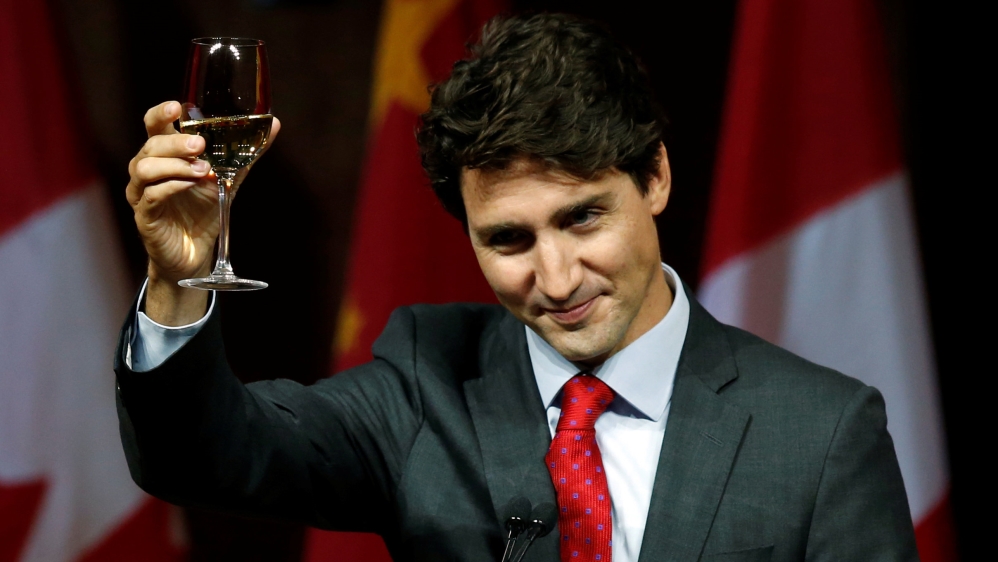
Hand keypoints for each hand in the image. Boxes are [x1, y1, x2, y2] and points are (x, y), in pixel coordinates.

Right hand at [126, 101, 280, 323]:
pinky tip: (193, 184)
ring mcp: (142, 193)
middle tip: (200, 146)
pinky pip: (152, 195)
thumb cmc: (203, 212)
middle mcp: (147, 170)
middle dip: (175, 142)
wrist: (195, 254)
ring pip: (144, 168)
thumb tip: (273, 125)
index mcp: (164, 156)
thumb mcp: (228, 180)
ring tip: (203, 170)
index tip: (179, 108)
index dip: (161, 114)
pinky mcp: (145, 216)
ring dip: (175, 165)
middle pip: (150, 145)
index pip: (153, 126)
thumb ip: (246, 154)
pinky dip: (173, 186)